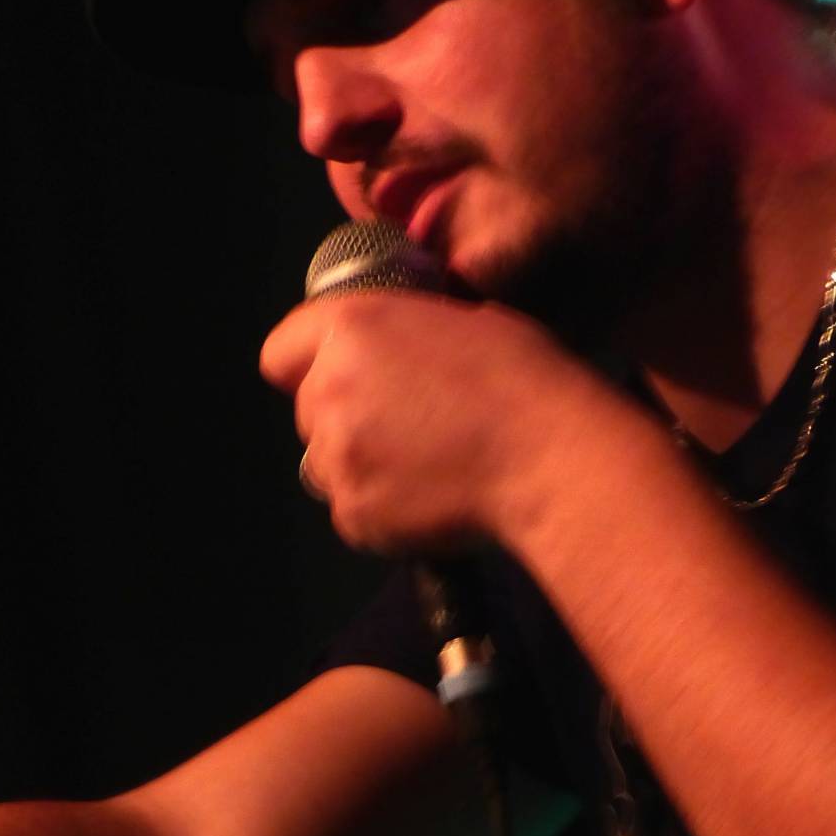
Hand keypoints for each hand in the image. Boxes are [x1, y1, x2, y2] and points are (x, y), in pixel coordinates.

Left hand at [259, 288, 614, 555]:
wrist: (553, 459)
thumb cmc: (527, 384)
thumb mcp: (464, 321)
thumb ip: (404, 334)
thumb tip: (398, 350)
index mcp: (353, 328)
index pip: (281, 351)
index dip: (308, 364)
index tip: (339, 376)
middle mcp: (331, 390)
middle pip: (307, 410)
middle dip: (346, 418)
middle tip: (409, 424)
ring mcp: (338, 458)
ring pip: (325, 465)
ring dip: (361, 465)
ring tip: (428, 463)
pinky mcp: (355, 514)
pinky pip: (353, 513)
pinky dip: (384, 511)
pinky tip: (435, 495)